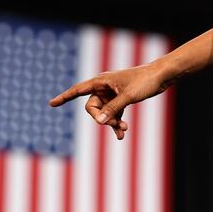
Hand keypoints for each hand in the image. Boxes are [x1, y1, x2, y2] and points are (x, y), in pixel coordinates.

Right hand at [49, 63, 168, 139]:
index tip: (51, 104)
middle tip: (116, 124)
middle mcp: (104, 87)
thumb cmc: (144, 81)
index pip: (78, 90)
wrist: (161, 76)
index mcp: (101, 81)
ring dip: (111, 122)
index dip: (64, 97)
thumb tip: (99, 121)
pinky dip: (117, 122)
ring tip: (123, 130)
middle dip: (102, 118)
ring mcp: (112, 94)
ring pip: (104, 112)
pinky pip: (114, 113)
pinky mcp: (121, 99)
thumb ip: (112, 109)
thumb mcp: (128, 96)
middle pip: (93, 107)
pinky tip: (121, 135)